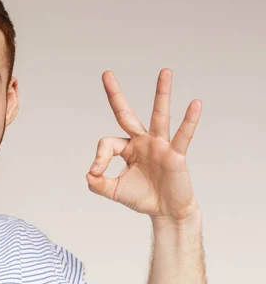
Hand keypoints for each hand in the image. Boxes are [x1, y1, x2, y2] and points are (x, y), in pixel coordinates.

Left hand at [86, 69, 201, 222]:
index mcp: (127, 148)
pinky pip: (183, 135)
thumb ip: (98, 184)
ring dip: (161, 93)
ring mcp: (160, 145)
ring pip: (160, 116)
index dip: (99, 157)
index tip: (95, 172)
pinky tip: (195, 103)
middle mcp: (142, 141)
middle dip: (115, 95)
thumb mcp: (114, 191)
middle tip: (106, 74)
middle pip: (126, 114)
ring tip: (165, 72)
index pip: (107, 144)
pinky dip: (190, 120)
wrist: (165, 211)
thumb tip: (88, 175)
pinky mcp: (176, 154)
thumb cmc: (141, 197)